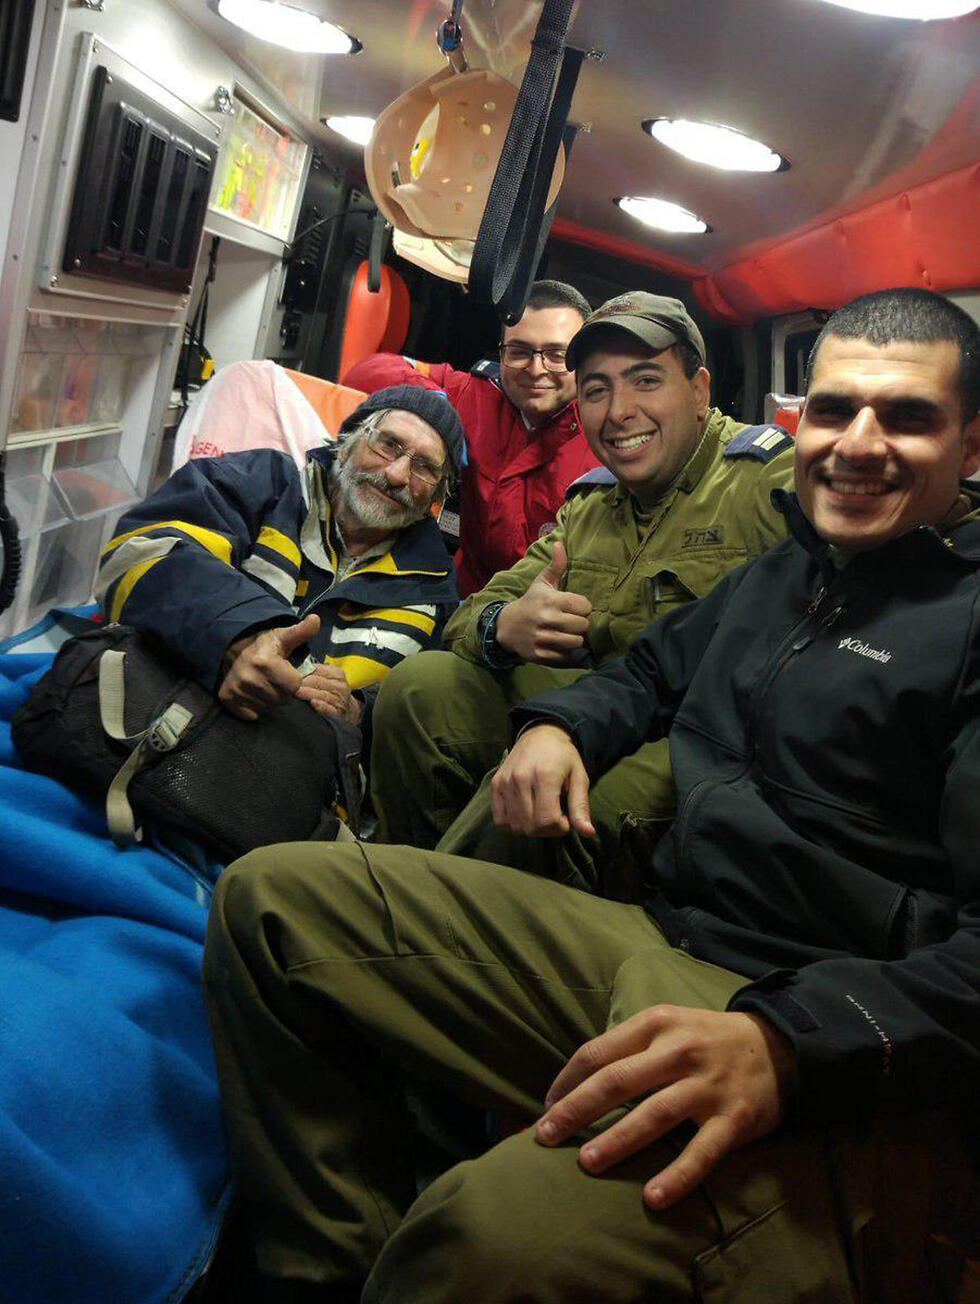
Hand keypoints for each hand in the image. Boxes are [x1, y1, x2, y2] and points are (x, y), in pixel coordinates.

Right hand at [219, 613, 320, 719]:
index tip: (287, 673)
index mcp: (265, 662)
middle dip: (283, 691)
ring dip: (270, 700)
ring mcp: (237, 690)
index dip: (294, 680)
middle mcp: (249, 678)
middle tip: (275, 679)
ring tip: (265, 685)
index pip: (294, 686)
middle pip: (282, 699)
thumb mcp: (283, 636)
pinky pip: (252, 714)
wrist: (232, 649)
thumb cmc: (264, 646)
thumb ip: (301, 631)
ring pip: (268, 708)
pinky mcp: (227, 699)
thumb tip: (316, 619)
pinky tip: (254, 693)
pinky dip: (255, 707)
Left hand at [295, 662, 361, 724]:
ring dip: (308, 693)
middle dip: (302, 683)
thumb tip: (296, 670)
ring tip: (296, 692)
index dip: (303, 672)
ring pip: (322, 694)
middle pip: (318, 682)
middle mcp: (340, 685)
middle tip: (288, 684)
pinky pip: (329, 708)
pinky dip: (321, 706)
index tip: (290, 674)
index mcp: (337, 673)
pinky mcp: (338, 712)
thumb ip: (315, 674)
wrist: (348, 711)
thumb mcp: (328, 679)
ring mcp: (340, 699)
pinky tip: (313, 703)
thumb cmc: (332, 692)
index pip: (317, 670)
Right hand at [490, 722, 594, 837]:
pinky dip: (513, 823)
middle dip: (547, 830)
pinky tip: (525, 812)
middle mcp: (521, 779)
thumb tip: (588, 833)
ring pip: (515, 826)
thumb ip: (580, 806)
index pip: (547, 820)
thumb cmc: (563, 756)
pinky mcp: (495, 785)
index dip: (560, 827)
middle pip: (531, 826)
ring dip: (531, 828)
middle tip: (555, 816)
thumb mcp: (579, 777)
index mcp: (545, 776)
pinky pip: (500, 820)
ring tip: (541, 813)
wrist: (539, 734)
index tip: (566, 817)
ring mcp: (505, 782)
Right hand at [495, 542, 592, 663]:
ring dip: (574, 639)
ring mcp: (542, 638)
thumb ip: (556, 565)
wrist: (506, 626)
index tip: (575, 607)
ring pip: (576, 642)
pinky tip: (558, 645)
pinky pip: (564, 657)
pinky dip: (565, 653)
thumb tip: (559, 542)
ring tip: (567, 633)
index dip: (583, 607)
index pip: (585, 606)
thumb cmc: (531, 602)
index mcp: (551, 600)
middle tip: (572, 622)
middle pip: (583, 626)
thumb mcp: (541, 583)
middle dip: (580, 624)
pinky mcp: (539, 654)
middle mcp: (547, 619)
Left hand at [536, 1006, 795, 1210]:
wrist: (777, 1046)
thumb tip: (574, 1082)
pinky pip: (702, 1152)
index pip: (599, 1052)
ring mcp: (707, 1085)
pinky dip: (677, 1176)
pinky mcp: (733, 1118)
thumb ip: (628, 1047)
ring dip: (617, 1140)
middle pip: (617, 1081)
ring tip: (586, 1163)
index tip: (545, 1105)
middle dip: (575, 1109)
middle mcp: (679, 1050)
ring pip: (654, 1114)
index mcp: (656, 1024)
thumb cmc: (706, 1039)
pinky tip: (653, 1198)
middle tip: (545, 1135)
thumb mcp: (668, 1025)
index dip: (568, 1080)